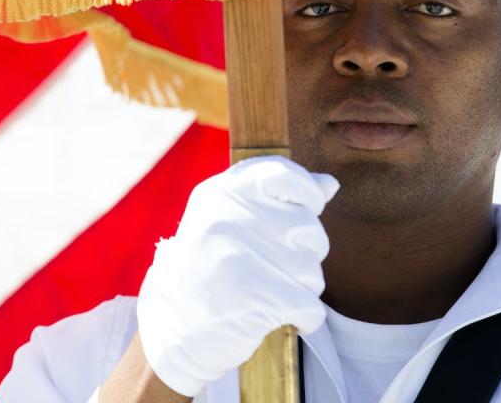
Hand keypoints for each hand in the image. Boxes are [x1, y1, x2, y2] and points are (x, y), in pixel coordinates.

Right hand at [136, 155, 338, 396]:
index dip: (307, 191)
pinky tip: (286, 317)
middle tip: (275, 267)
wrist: (170, 327)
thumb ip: (277, 198)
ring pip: (312, 268)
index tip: (309, 208)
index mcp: (221, 193)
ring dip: (302, 286)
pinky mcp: (258, 296)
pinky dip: (306, 317)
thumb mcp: (227, 218)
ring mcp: (242, 256)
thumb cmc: (207, 267)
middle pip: (308, 226)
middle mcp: (229, 218)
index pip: (282, 173)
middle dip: (305, 251)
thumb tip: (330, 185)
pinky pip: (311, 305)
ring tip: (272, 291)